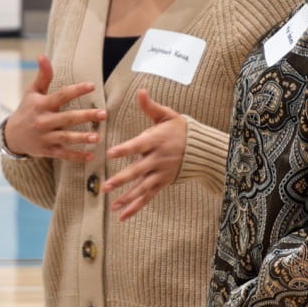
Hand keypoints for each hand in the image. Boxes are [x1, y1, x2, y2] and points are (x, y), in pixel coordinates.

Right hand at [2, 56, 105, 162]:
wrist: (12, 136)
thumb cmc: (27, 110)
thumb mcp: (32, 92)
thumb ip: (42, 76)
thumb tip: (42, 55)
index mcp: (42, 105)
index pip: (61, 95)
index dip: (76, 90)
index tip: (92, 86)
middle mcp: (44, 121)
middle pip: (67, 118)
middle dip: (85, 116)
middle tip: (103, 114)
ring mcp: (46, 137)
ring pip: (65, 138)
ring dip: (81, 138)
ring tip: (97, 137)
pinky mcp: (48, 151)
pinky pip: (63, 155)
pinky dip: (76, 157)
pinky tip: (91, 156)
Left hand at [103, 90, 187, 219]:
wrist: (201, 149)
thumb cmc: (179, 129)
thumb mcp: (167, 115)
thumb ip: (150, 106)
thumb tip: (140, 91)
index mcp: (156, 140)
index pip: (138, 145)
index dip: (125, 149)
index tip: (110, 153)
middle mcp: (158, 159)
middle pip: (138, 170)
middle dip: (122, 179)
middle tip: (106, 186)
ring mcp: (160, 173)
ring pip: (142, 188)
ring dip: (127, 197)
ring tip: (112, 205)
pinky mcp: (162, 183)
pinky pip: (148, 197)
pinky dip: (136, 207)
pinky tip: (122, 215)